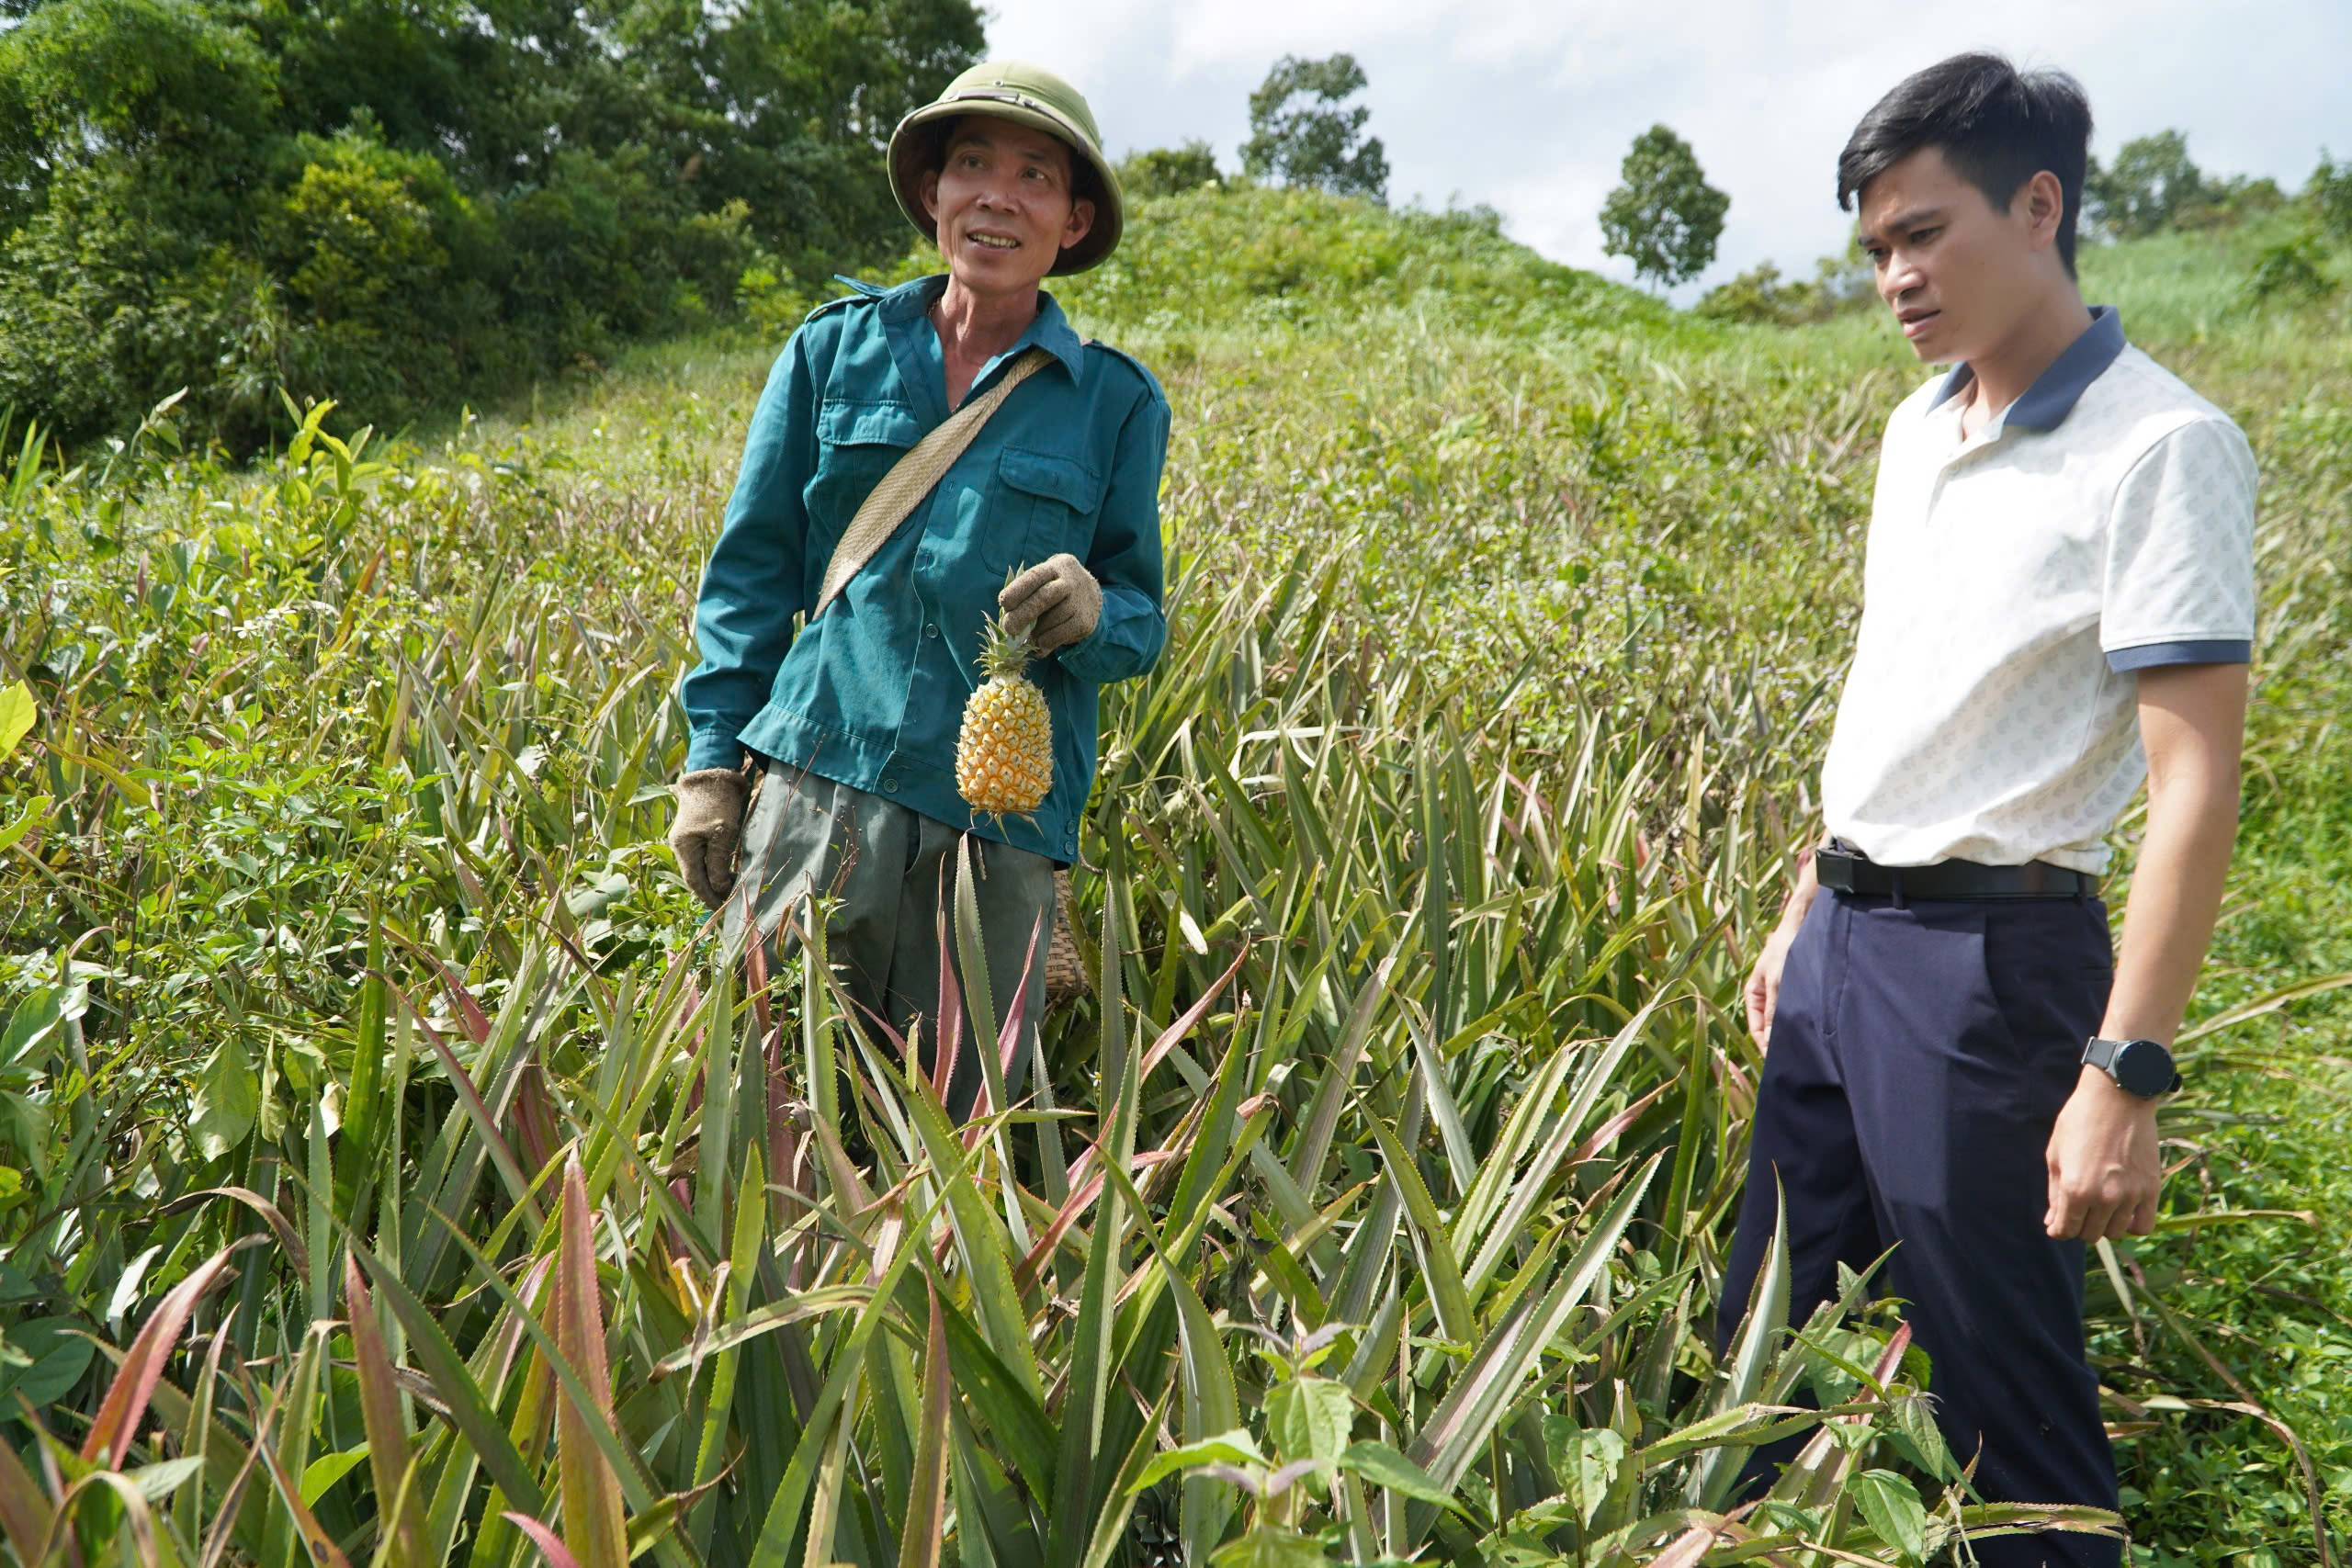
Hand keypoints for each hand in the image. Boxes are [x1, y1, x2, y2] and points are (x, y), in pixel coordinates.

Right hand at [668, 767, 748, 908]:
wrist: (713, 776)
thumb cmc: (718, 802)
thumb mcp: (722, 833)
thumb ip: (718, 862)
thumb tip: (718, 888)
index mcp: (683, 846)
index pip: (694, 881)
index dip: (707, 897)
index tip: (721, 909)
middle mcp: (680, 845)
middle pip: (694, 876)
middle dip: (710, 892)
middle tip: (728, 903)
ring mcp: (685, 840)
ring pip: (698, 868)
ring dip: (712, 881)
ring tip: (729, 891)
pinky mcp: (694, 834)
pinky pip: (701, 858)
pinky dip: (712, 869)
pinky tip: (724, 874)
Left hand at [999, 554, 1101, 652]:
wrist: (1091, 594)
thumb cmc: (1055, 589)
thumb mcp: (1044, 582)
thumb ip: (1028, 595)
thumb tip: (1009, 621)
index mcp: (1054, 567)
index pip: (1035, 576)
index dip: (1018, 589)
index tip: (1003, 603)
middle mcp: (1070, 581)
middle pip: (1045, 597)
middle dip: (1024, 613)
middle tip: (1009, 628)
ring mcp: (1079, 601)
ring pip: (1053, 618)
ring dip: (1036, 631)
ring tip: (1027, 636)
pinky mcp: (1085, 621)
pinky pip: (1062, 633)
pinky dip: (1047, 641)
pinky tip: (1040, 644)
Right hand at [1744, 919, 1801, 1049]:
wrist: (1802, 928)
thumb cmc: (1784, 952)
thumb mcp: (1777, 982)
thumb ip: (1774, 1011)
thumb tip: (1770, 1042)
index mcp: (1753, 996)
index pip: (1756, 1030)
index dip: (1765, 1047)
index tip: (1778, 1062)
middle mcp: (1766, 999)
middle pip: (1770, 1028)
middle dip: (1779, 1043)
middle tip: (1794, 1060)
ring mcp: (1782, 996)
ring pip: (1784, 1021)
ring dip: (1792, 1033)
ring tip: (1805, 1049)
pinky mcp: (1797, 993)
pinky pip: (1796, 1013)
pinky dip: (1801, 1022)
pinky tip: (1813, 1031)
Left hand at [2044, 1067, 2162, 1239]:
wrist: (2117, 1097)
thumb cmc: (2079, 1121)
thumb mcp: (2056, 1155)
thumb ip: (2054, 1193)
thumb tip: (2053, 1223)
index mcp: (2075, 1189)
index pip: (2066, 1230)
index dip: (2059, 1230)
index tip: (2058, 1225)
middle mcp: (2104, 1197)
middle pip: (2091, 1234)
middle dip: (2080, 1226)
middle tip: (2079, 1209)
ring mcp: (2130, 1195)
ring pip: (2116, 1233)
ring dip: (2105, 1224)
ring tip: (2100, 1206)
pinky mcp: (2151, 1189)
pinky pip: (2143, 1226)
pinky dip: (2131, 1224)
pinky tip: (2123, 1211)